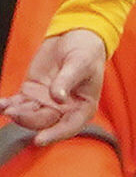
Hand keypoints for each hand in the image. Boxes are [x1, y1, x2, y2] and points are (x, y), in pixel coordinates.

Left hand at [0, 29, 106, 145]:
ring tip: (6, 106)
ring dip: (17, 113)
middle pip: (45, 121)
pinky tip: (1, 104)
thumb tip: (57, 97)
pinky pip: (18, 103)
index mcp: (83, 106)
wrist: (75, 37)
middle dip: (28, 120)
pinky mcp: (32, 93)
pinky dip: (7, 105)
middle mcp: (64, 109)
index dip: (55, 134)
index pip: (69, 126)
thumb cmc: (87, 52)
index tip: (40, 139)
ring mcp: (46, 102)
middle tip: (15, 112)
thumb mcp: (81, 63)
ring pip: (29, 114)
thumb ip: (68, 80)